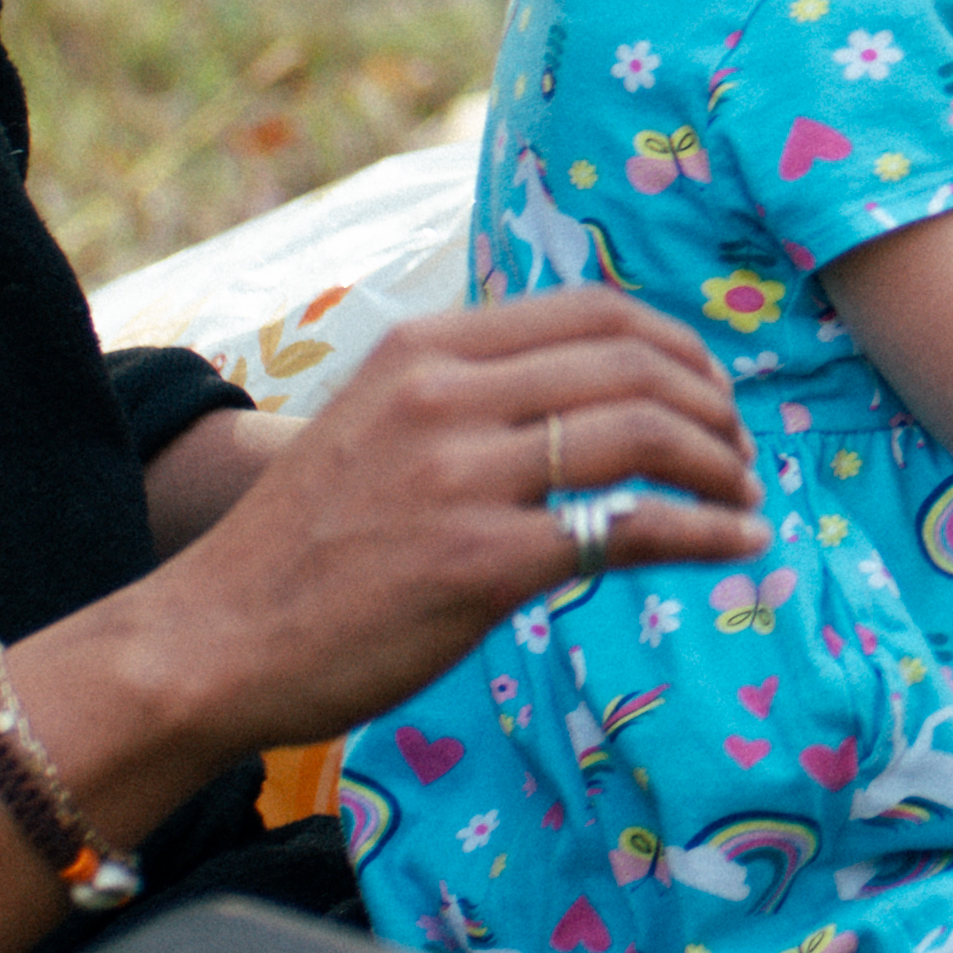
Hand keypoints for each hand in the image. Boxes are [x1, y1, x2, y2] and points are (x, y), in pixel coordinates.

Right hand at [133, 288, 762, 748]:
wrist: (209, 640)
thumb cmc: (300, 549)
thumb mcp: (375, 426)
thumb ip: (467, 399)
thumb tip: (586, 397)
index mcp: (425, 350)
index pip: (596, 311)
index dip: (679, 346)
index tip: (709, 390)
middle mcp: (446, 396)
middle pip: (638, 366)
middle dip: (713, 407)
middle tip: (739, 453)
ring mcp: (463, 477)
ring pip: (647, 436)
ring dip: (721, 467)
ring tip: (743, 500)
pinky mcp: (480, 562)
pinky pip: (630, 527)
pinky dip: (706, 533)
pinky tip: (736, 546)